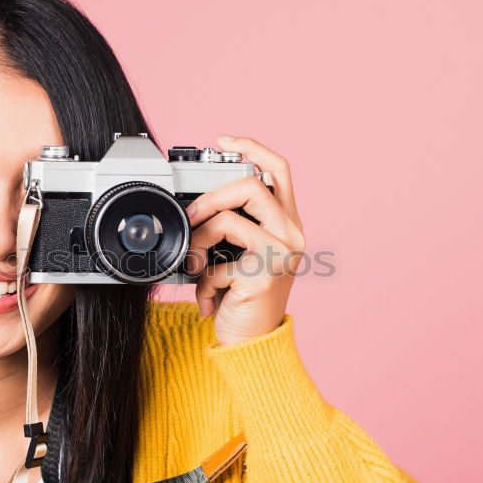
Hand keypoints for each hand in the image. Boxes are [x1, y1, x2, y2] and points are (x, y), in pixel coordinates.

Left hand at [184, 135, 305, 346]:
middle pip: (250, 184)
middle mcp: (292, 233)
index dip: (252, 147)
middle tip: (191, 217)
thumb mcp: (239, 254)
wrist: (251, 343)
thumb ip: (232, 225)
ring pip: (228, 218)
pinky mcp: (266, 274)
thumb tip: (196, 203)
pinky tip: (208, 299)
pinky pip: (216, 263)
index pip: (279, 169)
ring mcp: (282, 253)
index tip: (224, 140)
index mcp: (287, 221)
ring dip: (198, 241)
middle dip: (210, 196)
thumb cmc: (241, 297)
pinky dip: (202, 283)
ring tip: (193, 265)